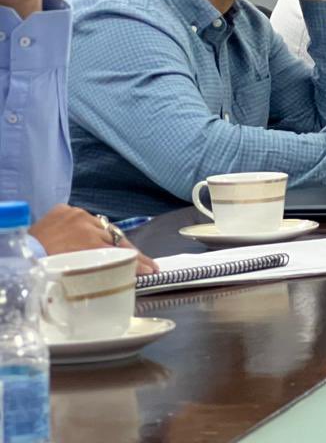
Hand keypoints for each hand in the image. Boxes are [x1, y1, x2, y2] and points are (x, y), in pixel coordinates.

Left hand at [30, 205, 157, 273]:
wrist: (13, 259)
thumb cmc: (40, 272)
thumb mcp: (73, 276)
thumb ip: (96, 272)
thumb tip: (115, 274)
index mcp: (87, 245)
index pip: (120, 253)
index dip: (138, 261)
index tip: (152, 269)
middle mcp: (85, 226)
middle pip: (115, 238)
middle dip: (129, 251)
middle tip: (144, 263)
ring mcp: (76, 215)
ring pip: (101, 228)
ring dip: (106, 239)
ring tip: (118, 250)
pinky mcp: (65, 209)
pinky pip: (83, 219)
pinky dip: (87, 228)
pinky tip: (88, 236)